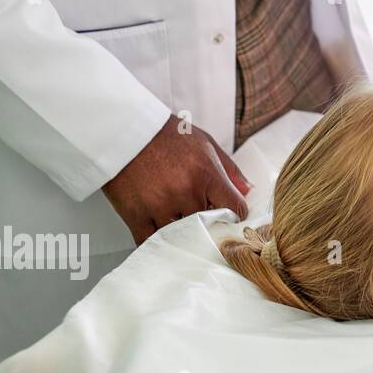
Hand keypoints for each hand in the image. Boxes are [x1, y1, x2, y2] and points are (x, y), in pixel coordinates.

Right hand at [102, 116, 251, 243]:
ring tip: (180, 219)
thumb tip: (247, 190)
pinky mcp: (136, 215)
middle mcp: (185, 192)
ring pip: (182, 235)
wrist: (125, 132)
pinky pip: (150, 241)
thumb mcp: (206, 144)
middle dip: (209, 223)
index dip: (236, 215)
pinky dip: (157, 241)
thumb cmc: (166, 136)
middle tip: (204, 218)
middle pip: (208, 225)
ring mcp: (160, 206)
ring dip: (183, 231)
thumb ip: (230, 169)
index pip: (234, 209)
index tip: (231, 216)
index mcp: (205, 174)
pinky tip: (161, 234)